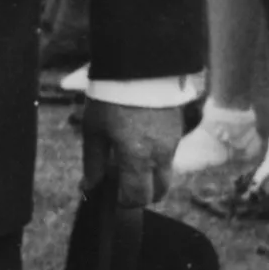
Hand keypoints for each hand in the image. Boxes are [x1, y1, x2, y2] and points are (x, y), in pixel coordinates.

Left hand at [76, 97, 190, 202]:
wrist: (139, 67)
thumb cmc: (111, 99)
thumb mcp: (94, 130)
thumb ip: (93, 162)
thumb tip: (90, 187)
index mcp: (137, 158)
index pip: (137, 197)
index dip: (124, 202)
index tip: (111, 196)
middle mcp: (160, 155)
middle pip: (159, 192)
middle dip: (141, 194)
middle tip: (122, 184)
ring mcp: (172, 144)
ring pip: (166, 175)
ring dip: (150, 177)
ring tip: (128, 161)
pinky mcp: (178, 132)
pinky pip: (169, 157)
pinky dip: (156, 160)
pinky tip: (139, 145)